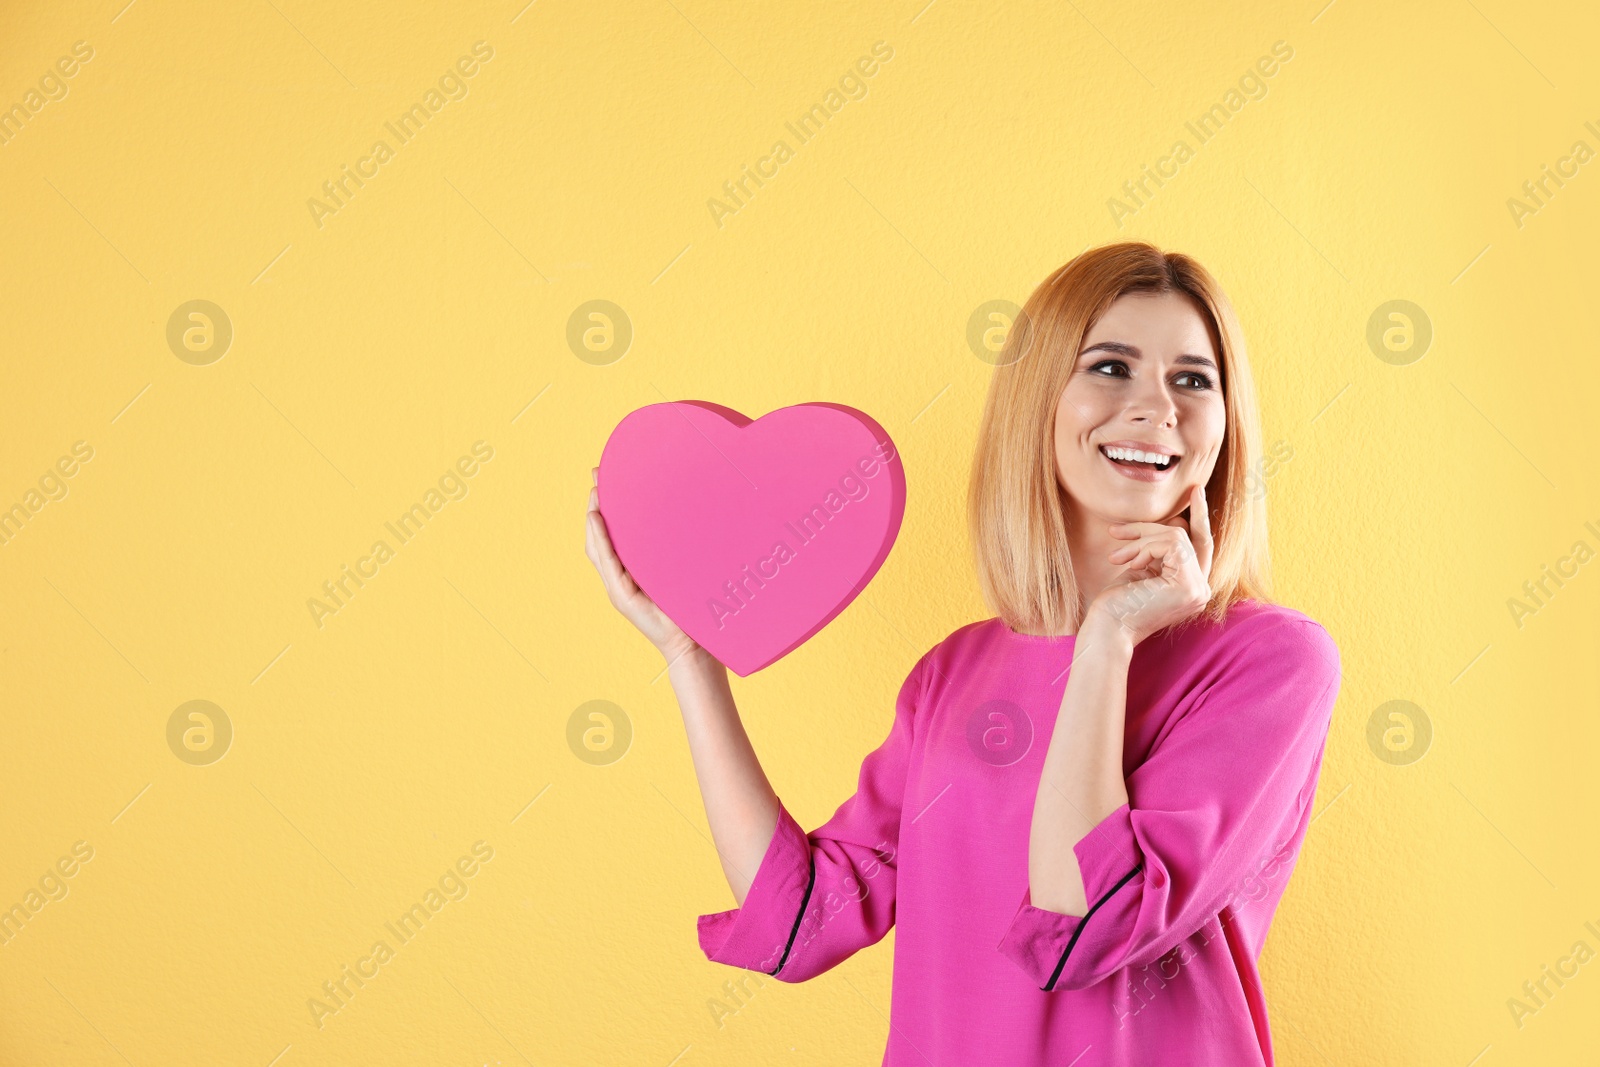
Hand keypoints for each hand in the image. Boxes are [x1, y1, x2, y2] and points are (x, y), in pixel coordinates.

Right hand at [585, 466, 707, 666]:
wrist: (695, 645)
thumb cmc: (694, 609)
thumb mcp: (683, 571)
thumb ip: (676, 549)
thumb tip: (693, 513)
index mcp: (633, 570)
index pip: (613, 533)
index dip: (606, 507)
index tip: (608, 476)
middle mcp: (621, 577)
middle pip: (599, 535)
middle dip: (595, 503)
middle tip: (597, 472)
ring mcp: (618, 587)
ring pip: (596, 546)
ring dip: (593, 517)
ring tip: (595, 491)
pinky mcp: (621, 595)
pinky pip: (606, 561)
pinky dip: (599, 538)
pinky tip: (597, 518)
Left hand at [1085, 484, 1214, 646]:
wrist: (1107, 628)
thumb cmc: (1117, 604)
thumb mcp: (1142, 568)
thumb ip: (1161, 550)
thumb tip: (1178, 521)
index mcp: (1191, 587)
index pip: (1202, 546)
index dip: (1200, 518)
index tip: (1196, 491)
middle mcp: (1201, 590)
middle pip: (1191, 538)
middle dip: (1167, 521)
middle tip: (1132, 520)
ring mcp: (1198, 589)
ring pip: (1176, 537)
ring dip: (1141, 540)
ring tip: (1116, 557)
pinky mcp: (1188, 585)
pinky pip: (1171, 544)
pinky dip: (1145, 548)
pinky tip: (1130, 564)